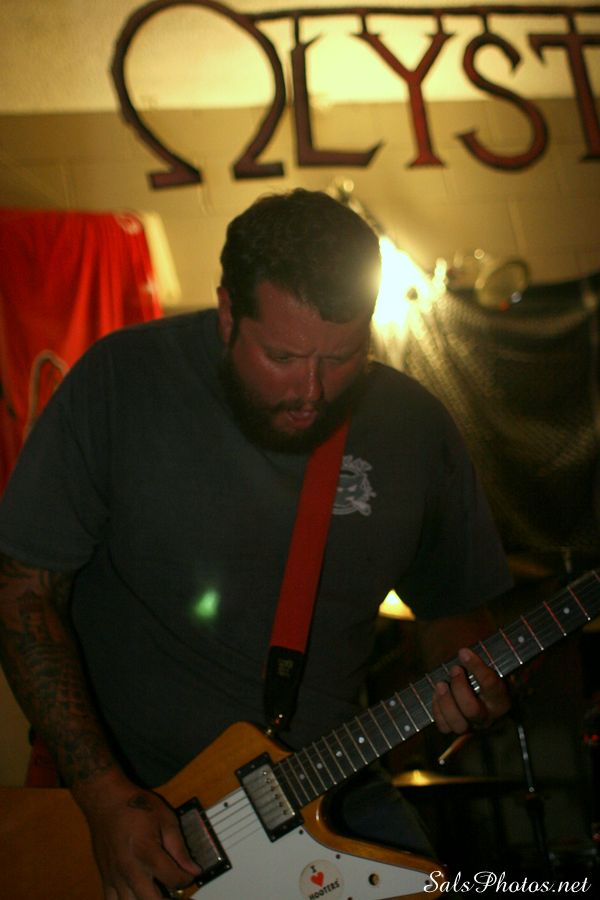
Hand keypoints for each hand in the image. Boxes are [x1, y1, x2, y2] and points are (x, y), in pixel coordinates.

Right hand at [75, 773, 201, 899]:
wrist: (106, 800)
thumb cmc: (137, 806)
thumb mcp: (165, 819)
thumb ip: (179, 848)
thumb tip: (193, 869)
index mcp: (147, 852)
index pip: (173, 879)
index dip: (187, 879)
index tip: (190, 874)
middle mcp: (129, 869)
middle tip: (178, 894)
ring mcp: (115, 877)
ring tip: (160, 895)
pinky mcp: (105, 878)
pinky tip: (138, 897)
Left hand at [431, 647, 509, 734]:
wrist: (474, 684)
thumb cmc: (478, 670)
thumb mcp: (486, 660)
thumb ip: (479, 656)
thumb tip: (465, 650)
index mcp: (500, 697)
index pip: (491, 684)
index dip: (476, 667)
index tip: (463, 652)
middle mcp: (488, 715)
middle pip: (472, 710)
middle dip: (459, 688)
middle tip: (454, 669)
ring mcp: (472, 724)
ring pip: (458, 724)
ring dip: (445, 702)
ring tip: (440, 683)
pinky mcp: (456, 727)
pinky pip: (444, 727)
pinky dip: (438, 710)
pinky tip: (437, 694)